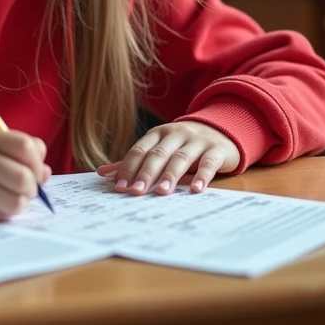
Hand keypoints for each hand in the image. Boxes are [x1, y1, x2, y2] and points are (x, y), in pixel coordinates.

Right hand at [0, 125, 51, 221]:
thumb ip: (23, 149)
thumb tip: (45, 173)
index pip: (25, 147)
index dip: (38, 163)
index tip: (39, 172)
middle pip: (22, 178)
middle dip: (33, 188)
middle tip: (28, 189)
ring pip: (14, 202)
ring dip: (21, 203)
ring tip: (13, 197)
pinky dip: (5, 212)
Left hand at [97, 121, 238, 194]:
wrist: (222, 131)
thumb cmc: (184, 145)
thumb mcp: (159, 148)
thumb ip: (134, 161)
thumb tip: (102, 173)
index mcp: (158, 133)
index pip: (140, 150)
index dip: (128, 168)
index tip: (119, 187)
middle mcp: (176, 134)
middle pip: (158, 154)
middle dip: (146, 174)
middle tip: (135, 192)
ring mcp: (197, 140)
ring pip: (181, 158)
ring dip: (170, 175)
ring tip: (162, 192)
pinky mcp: (217, 150)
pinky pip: (208, 163)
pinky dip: (202, 176)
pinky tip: (196, 190)